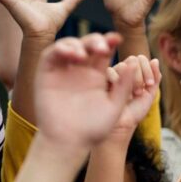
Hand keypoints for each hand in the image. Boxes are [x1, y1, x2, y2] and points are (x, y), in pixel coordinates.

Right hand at [34, 33, 133, 153]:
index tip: (118, 39)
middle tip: (104, 47)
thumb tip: (133, 63)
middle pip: (88, 46)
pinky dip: (61, 49)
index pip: (104, 53)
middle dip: (96, 41)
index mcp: (97, 76)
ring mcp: (63, 70)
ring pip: (70, 46)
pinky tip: (73, 54)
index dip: (110, 42)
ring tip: (86, 53)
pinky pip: (52, 54)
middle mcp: (80, 70)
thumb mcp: (114, 106)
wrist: (69, 142)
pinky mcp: (46, 73)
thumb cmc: (94, 129)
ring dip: (79, 43)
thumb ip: (124, 86)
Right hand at [106, 55, 160, 134]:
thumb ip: (154, 79)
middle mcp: (122, 72)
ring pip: (123, 64)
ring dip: (131, 78)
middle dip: (141, 73)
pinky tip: (119, 91)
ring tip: (132, 94)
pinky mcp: (99, 80)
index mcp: (133, 74)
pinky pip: (110, 71)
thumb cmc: (133, 113)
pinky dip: (118, 79)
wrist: (119, 127)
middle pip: (133, 59)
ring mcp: (111, 75)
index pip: (141, 60)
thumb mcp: (148, 96)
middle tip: (140, 90)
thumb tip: (155, 60)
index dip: (148, 69)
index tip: (150, 84)